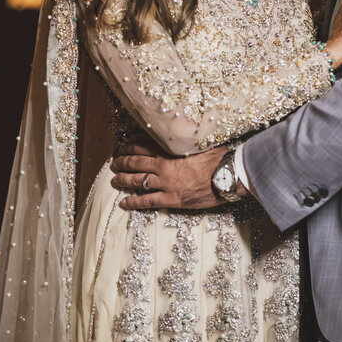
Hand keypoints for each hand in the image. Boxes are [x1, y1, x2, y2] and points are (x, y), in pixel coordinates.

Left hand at [110, 139, 225, 209]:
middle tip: (115, 163)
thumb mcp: (199, 144)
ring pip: (137, 180)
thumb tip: (182, 138)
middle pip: (135, 162)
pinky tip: (125, 202)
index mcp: (170, 150)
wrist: (227, 175)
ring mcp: (165, 183)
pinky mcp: (171, 199)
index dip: (129, 146)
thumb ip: (185, 143)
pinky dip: (133, 201)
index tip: (122, 147)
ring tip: (115, 180)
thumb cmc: (218, 158)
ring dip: (123, 180)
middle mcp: (163, 166)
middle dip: (122, 162)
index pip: (142, 145)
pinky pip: (146, 201)